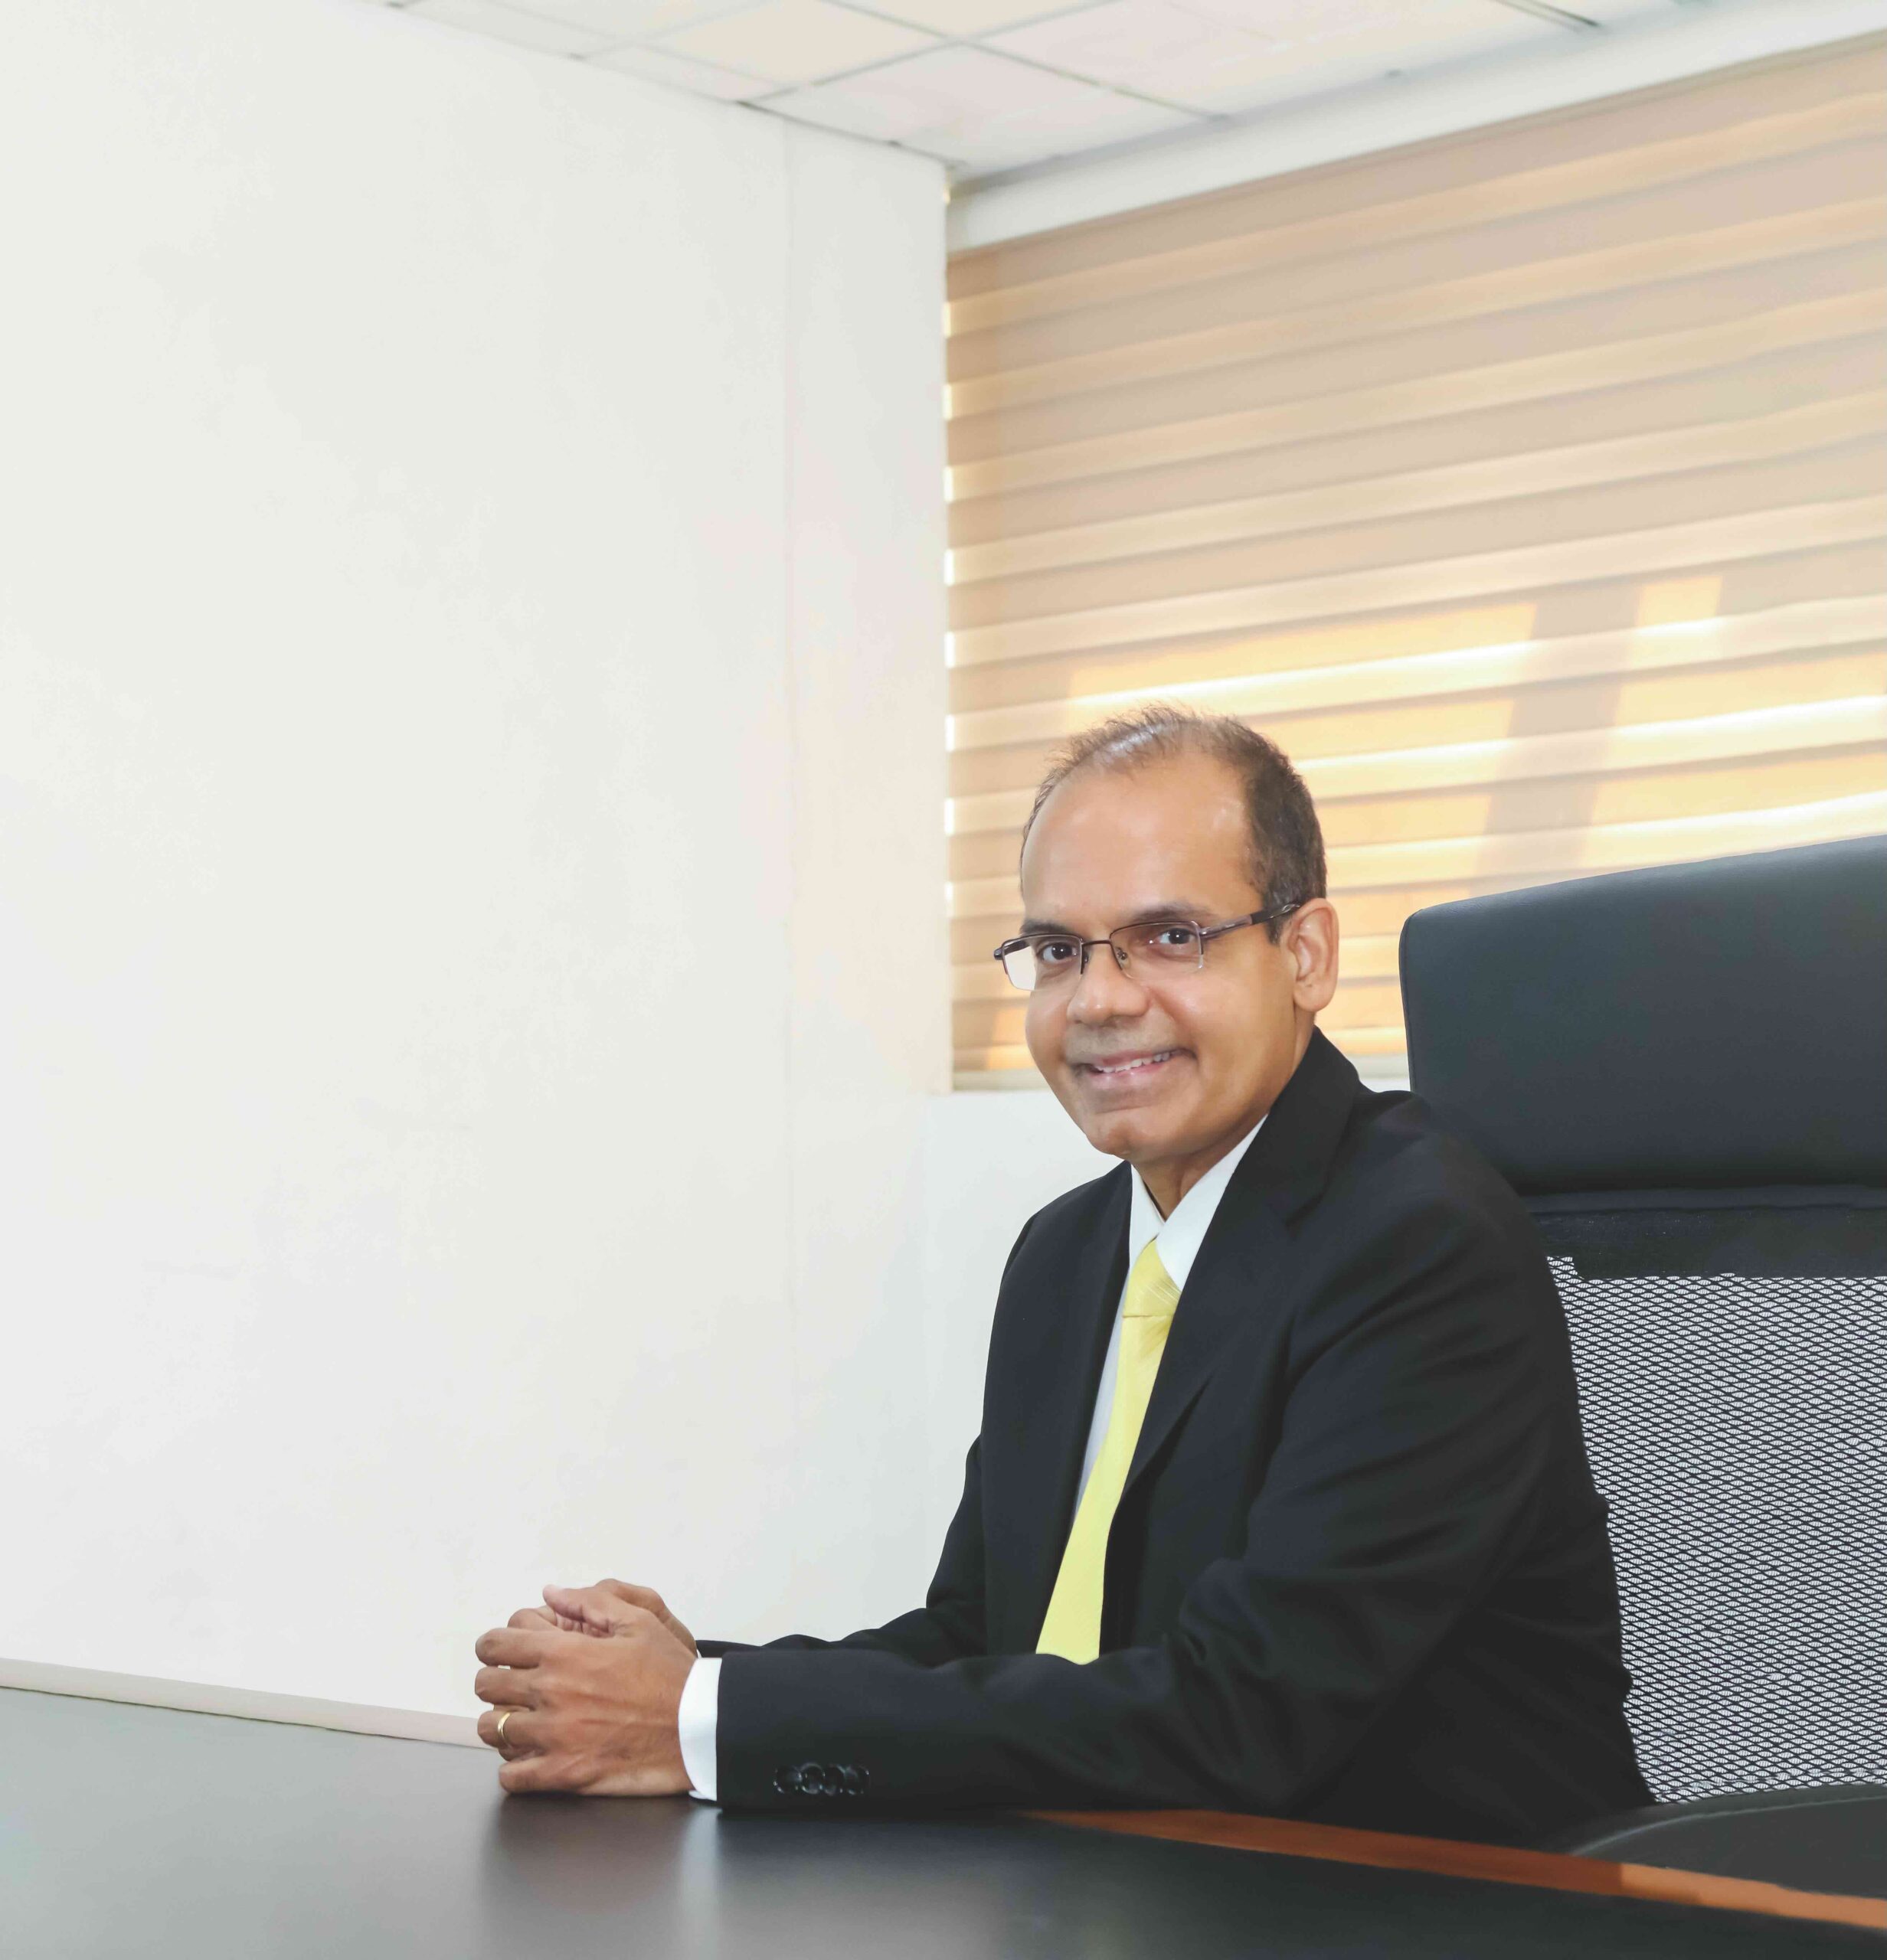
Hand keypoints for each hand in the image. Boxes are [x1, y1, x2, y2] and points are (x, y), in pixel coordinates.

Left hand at [473, 1583, 694, 1794]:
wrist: (697, 1727)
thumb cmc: (670, 1674)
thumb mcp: (640, 1621)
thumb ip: (590, 1603)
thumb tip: (552, 1594)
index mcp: (564, 1653)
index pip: (495, 1645)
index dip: (493, 1646)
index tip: (501, 1652)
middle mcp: (550, 1693)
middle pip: (486, 1686)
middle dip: (495, 1681)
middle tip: (513, 1685)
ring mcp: (553, 1736)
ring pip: (491, 1730)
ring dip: (500, 1723)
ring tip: (520, 1721)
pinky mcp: (563, 1774)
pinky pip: (511, 1776)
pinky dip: (513, 1768)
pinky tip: (529, 1757)